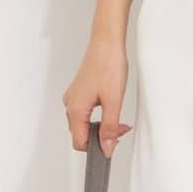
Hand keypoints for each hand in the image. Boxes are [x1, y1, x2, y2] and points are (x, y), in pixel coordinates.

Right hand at [63, 35, 132, 155]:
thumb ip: (110, 128)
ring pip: (84, 123)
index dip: (97, 148)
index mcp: (75, 110)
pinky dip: (99, 116)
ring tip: (119, 119)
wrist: (106, 42)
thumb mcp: (114, 102)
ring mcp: (74, 97)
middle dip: (102, 137)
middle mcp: (70, 104)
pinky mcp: (79, 91)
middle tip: (122, 129)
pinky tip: (111, 108)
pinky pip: (85, 112)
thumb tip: (107, 149)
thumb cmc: (108, 66)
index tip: (114, 144)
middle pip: (82, 135)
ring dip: (102, 126)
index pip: (80, 143)